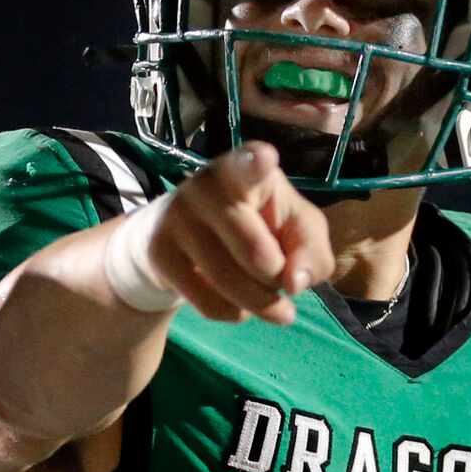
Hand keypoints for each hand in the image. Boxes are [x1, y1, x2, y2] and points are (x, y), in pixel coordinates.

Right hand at [135, 139, 332, 326]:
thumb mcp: (294, 227)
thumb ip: (311, 251)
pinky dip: (234, 313)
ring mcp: (177, 218)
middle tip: (278, 276)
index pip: (249, 164)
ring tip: (268, 298)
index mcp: (243, 168)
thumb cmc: (252, 222)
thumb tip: (293, 284)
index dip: (257, 163)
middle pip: (258, 255)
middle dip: (278, 279)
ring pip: (232, 284)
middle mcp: (205, 186)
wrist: (175, 233)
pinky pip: (209, 304)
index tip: (264, 158)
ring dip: (261, 303)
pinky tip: (237, 302)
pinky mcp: (159, 253)